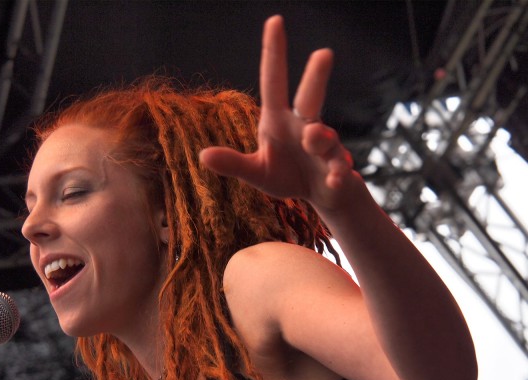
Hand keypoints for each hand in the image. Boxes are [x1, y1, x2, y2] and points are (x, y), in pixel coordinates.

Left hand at [199, 15, 353, 211]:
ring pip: (324, 135)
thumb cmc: (286, 176)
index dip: (274, 53)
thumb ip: (234, 164)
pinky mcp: (338, 168)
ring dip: (320, 137)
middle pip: (310, 97)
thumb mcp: (257, 172)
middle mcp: (303, 126)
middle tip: (323, 53)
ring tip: (313, 140)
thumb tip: (202, 156)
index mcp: (278, 120)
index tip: (275, 20)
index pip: (274, 82)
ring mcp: (324, 146)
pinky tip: (334, 181)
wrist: (319, 197)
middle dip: (316, 77)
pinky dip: (337, 174)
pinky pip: (339, 168)